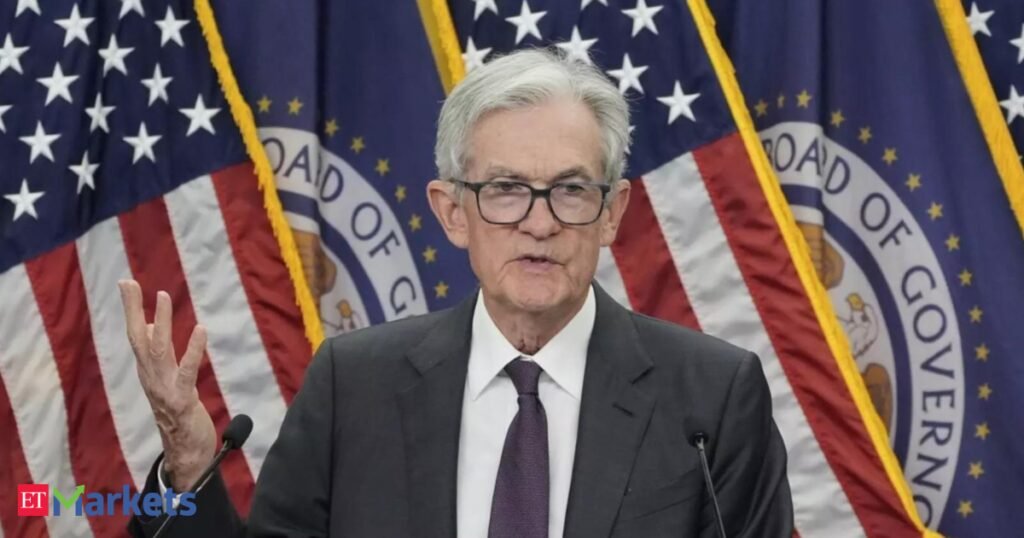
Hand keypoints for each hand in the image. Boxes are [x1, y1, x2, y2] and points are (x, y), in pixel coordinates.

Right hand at [118, 279, 216, 491]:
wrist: (185, 452)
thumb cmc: (178, 411)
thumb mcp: (167, 378)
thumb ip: (160, 353)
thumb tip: (154, 325)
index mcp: (148, 370)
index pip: (137, 334)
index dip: (132, 309)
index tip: (126, 282)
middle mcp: (151, 376)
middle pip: (139, 338)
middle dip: (133, 310)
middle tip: (129, 283)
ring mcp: (163, 388)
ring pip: (158, 350)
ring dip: (161, 322)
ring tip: (162, 296)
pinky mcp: (181, 399)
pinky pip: (186, 371)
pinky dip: (192, 350)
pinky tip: (200, 329)